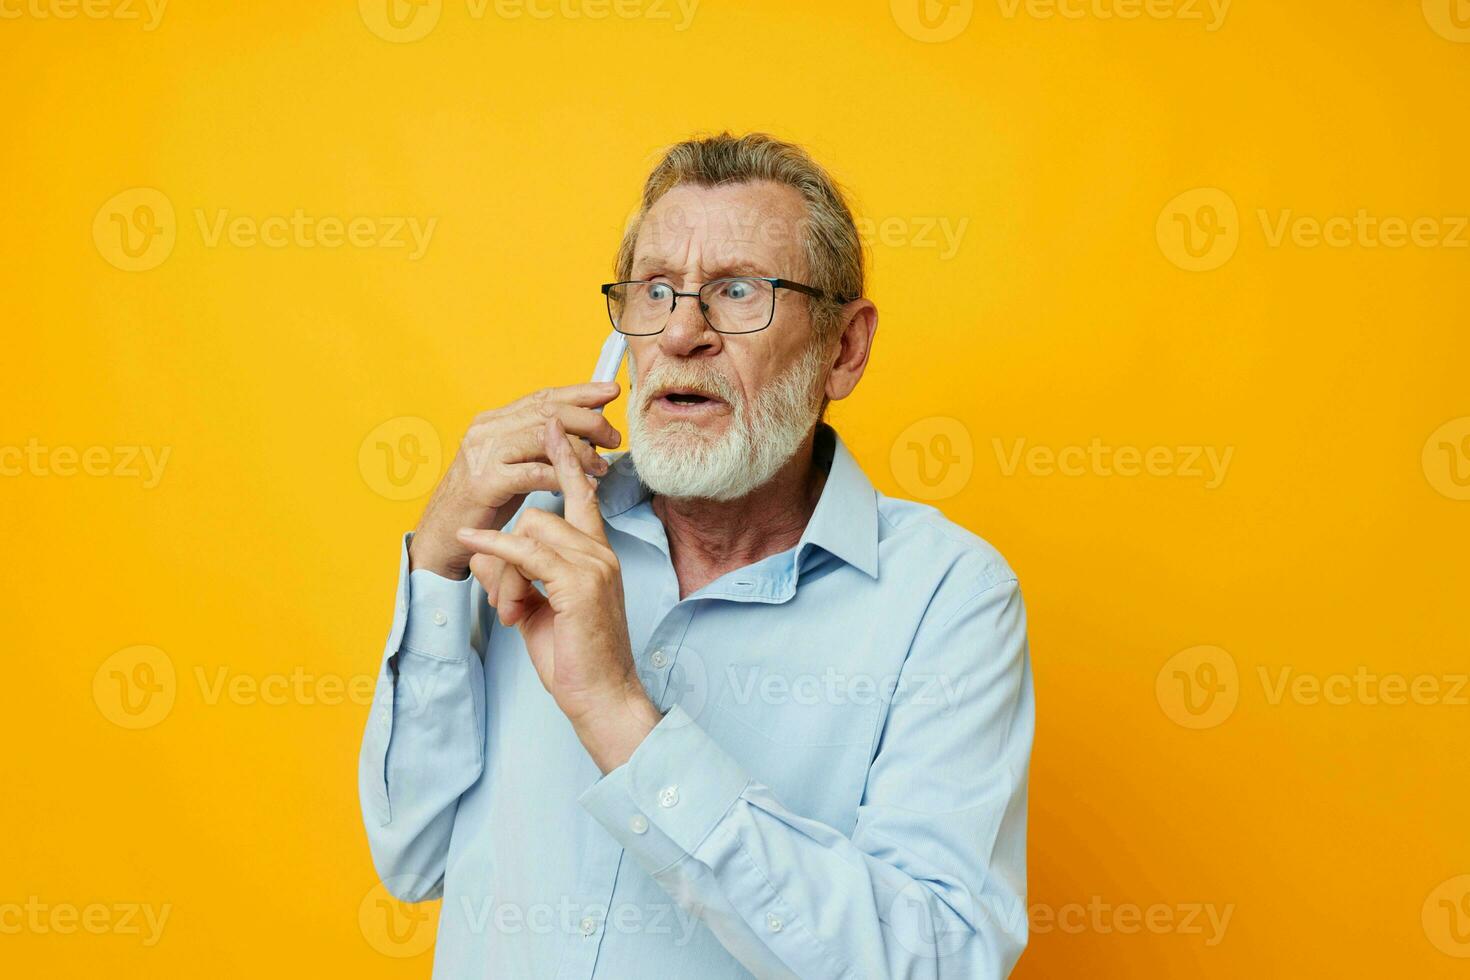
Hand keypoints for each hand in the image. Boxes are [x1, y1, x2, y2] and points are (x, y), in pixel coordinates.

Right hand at [409, 382, 621, 578]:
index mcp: (494, 421)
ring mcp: (484, 453)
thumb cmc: (483, 502)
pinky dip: (561, 477)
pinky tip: (581, 483)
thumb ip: (539, 447)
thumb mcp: (514, 465)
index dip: (580, 392)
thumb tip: (583, 435)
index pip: (543, 397)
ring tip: (600, 465)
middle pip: (547, 412)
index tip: (610, 391)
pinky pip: (533, 473)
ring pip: (543, 437)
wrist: (444, 533)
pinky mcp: (486, 481)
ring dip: (579, 450)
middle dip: (588, 420)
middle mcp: (487, 429)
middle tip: (612, 437)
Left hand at [456, 417, 661, 772]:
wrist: (602, 697)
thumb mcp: (533, 610)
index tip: (553, 423)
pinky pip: (526, 553)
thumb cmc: (575, 660)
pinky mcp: (579, 583)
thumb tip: (483, 557)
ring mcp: (593, 565)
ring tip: (513, 614)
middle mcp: (599, 552)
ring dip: (506, 574)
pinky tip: (475, 550)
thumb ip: (510, 577)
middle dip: (508, 556)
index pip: (582, 495)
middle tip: (509, 606)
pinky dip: (496, 553)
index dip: (565, 459)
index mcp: (596, 555)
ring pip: (529, 532)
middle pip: (537, 515)